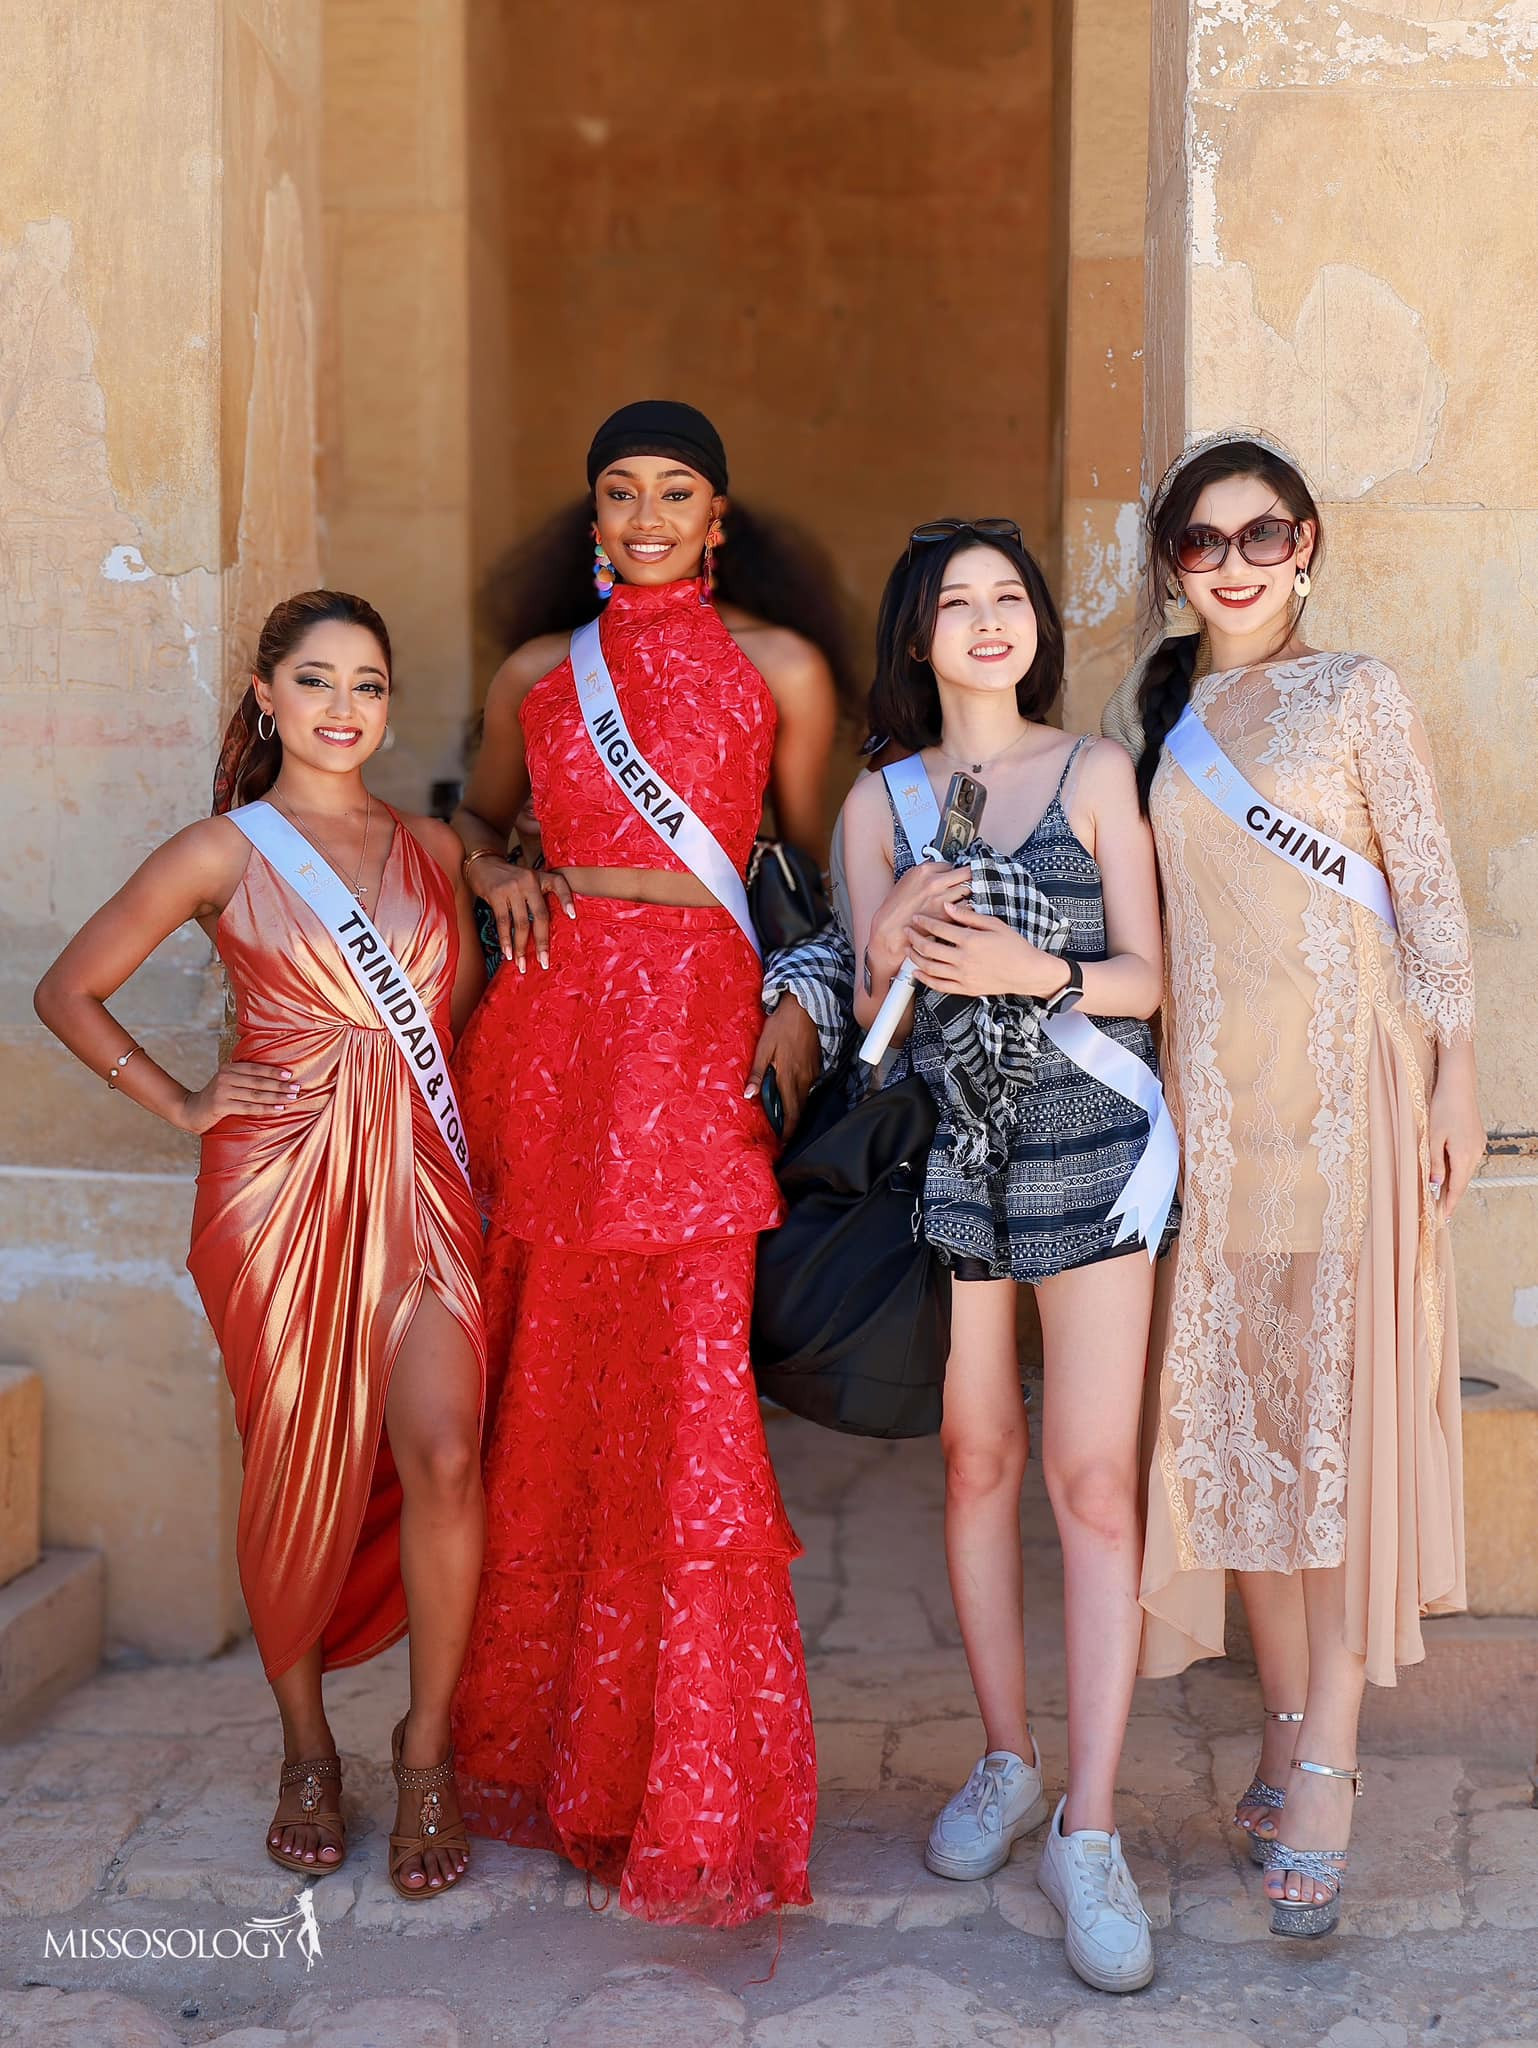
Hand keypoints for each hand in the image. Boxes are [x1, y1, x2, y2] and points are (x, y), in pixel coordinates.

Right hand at [177, 1061, 299, 1134]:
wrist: (190, 1111)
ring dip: (276, 1096)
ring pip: (256, 1094)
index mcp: (229, 1068)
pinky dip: (266, 1108)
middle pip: (258, 1081)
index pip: (255, 1068)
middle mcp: (226, 1077)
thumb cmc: (216, 1098)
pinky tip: (278, 1109)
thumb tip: (274, 1079)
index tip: (290, 1074)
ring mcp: (222, 1091)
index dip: (273, 1071)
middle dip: (279, 1085)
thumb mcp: (228, 1083)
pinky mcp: (221, 1106)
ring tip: (291, 1098)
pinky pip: (249, 1107)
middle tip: (297, 1088)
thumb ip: (244, 1079)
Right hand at [467, 855, 575, 971]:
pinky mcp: (496, 895)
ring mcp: (512, 888)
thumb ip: (538, 895)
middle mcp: (529, 881)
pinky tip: (508, 953)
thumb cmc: (509, 876)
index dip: (567, 899)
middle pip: (540, 915)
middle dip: (542, 942)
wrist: (483, 863)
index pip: (559, 884)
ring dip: (521, 947)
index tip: (572, 916)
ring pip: (521, 923)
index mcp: (540, 877)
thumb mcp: (528, 878)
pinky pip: (503, 922)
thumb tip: (545, 927)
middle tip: (544, 962)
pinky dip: (506, 940)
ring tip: (521, 964)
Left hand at [745, 996, 820, 1138]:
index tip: (783, 1141)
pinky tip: (791, 1091)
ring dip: (795, 1109)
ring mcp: (813, 1072)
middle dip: (792, 1124)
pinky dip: (800, 1094)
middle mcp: (804, 1079)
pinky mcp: (817, 1065)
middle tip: (783, 1134)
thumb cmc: (780, 1027)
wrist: (804, 1008)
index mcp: (788, 1077)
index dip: (788, 1130)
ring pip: (805, 1098)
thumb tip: (749, 1095)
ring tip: (784, 1115)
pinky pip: (809, 1086)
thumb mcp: (763, 1048)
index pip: (791, 1112)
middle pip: (800, 1109)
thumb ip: (757, 1073)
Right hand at [867, 864, 972, 982]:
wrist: (890, 929)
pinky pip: (967, 907)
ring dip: (968, 894)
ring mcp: (942, 898)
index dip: (953, 872)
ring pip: (969, 890)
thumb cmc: (895, 909)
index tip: (953, 876)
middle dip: (968, 878)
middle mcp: (934, 882)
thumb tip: (942, 873)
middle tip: (967, 884)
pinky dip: (966, 909)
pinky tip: (959, 912)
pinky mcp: (946, 915)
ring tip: (962, 899)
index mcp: (924, 871)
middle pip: (966, 873)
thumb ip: (926, 876)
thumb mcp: (908, 882)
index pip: (951, 864)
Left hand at [908, 901, 1067, 1001]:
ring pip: (929, 968)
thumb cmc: (1013, 945)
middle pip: (928, 948)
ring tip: (908, 949)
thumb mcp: (993, 924)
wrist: (1026, 972)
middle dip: (914, 938)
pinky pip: (939, 986)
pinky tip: (917, 972)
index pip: (939, 929)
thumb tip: (947, 906)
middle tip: (907, 931)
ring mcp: (963, 976)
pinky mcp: (965, 989)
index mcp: (970, 940)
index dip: (924, 922)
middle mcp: (963, 959)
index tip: (916, 917)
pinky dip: (924, 979)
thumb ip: (968, 916)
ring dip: (915, 958)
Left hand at [1427, 1054, 1484, 1218]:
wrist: (1458, 1085)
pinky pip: (1466, 1160)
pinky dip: (1457, 1169)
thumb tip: (1435, 1184)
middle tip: (1438, 1212)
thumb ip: (1434, 1162)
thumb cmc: (1442, 1108)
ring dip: (1454, 1183)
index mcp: (1463, 1156)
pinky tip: (1448, 1172)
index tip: (1442, 1219)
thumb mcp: (1432, 1137)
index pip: (1456, 1188)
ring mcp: (1478, 1145)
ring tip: (1440, 1196)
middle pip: (1462, 1182)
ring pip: (1464, 1171)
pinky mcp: (1477, 1138)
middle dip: (1450, 1197)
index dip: (1449, 1205)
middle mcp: (1474, 1153)